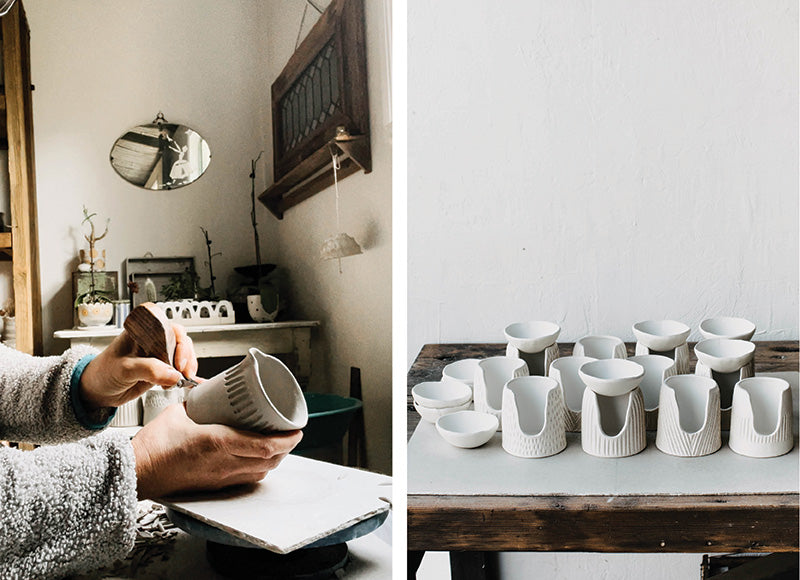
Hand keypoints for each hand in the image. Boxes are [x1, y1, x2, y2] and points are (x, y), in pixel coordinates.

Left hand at [79, 324, 198, 409]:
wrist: (99, 391)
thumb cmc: (104, 372)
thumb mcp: (125, 369)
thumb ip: (149, 370)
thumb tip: (173, 375)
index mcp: (142, 330)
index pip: (166, 322)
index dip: (175, 335)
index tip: (175, 353)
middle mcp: (153, 338)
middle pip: (180, 338)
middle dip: (186, 354)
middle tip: (181, 370)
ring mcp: (159, 353)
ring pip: (184, 353)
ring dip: (187, 367)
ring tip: (180, 379)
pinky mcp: (163, 367)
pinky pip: (180, 368)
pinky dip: (184, 376)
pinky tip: (180, 383)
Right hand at [131, 404, 302, 498]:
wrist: (136, 472)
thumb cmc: (153, 445)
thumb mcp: (180, 412)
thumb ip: (200, 402)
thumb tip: (211, 392)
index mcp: (218, 443)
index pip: (266, 445)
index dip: (287, 439)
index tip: (297, 429)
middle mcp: (223, 464)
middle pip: (269, 461)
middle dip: (286, 448)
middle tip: (291, 433)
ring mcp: (219, 478)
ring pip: (259, 472)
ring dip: (274, 459)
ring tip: (278, 444)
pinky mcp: (213, 486)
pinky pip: (245, 479)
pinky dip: (258, 469)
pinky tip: (257, 458)